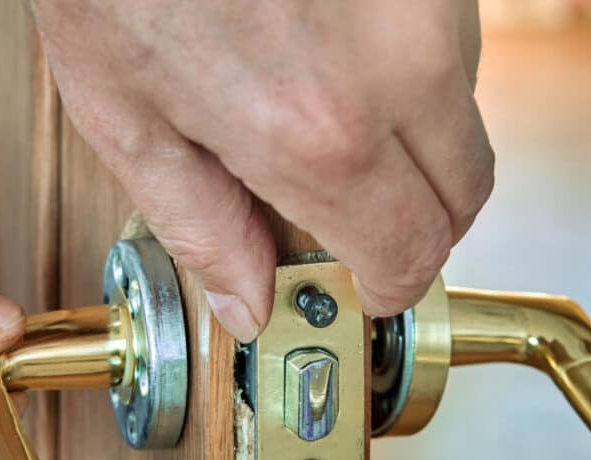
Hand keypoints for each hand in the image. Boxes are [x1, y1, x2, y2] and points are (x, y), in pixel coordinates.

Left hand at [31, 0, 493, 340]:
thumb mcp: (124, 109)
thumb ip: (201, 223)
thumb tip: (250, 299)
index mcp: (317, 130)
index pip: (412, 252)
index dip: (390, 284)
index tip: (369, 285)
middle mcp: (398, 66)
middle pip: (466, 195)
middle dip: (419, 224)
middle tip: (358, 217)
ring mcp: (429, 2)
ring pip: (465, 115)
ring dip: (413, 138)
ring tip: (325, 100)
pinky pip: (453, 42)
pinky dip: (410, 69)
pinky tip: (337, 42)